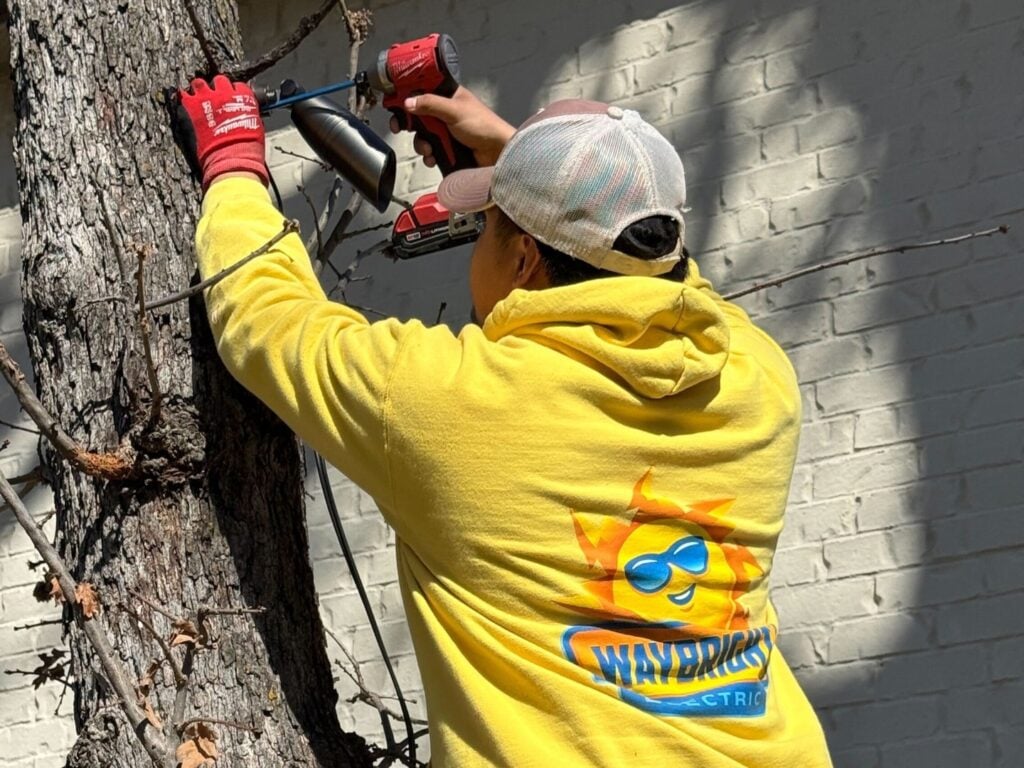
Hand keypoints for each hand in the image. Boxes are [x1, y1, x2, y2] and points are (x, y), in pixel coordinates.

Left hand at [176, 75, 268, 190]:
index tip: (233, 97)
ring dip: (199, 88)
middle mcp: (226, 93)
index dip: (235, 92)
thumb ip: (247, 115)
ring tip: (199, 97)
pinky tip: (185, 102)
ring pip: (199, 82)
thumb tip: (242, 115)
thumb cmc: (247, 147)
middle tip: (215, 96)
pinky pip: (184, 94)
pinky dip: (184, 97)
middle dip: (217, 87)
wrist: (232, 156)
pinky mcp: (192, 106)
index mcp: (244, 98)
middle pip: (219, 80)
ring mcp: (207, 97)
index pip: (239, 86)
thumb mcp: (255, 127)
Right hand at [390, 86, 515, 167]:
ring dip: (421, 144)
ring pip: (422, 135)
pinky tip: (434, 158)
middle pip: (417, 115)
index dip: (406, 95)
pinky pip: (429, 150)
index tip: (394, 102)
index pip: (421, 90)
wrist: (498, 154)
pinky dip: (429, 155)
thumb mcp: (453, 111)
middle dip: (410, 125)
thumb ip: (430, 104)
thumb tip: (408, 102)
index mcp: (448, 95)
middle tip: (400, 128)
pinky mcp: (448, 147)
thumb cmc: (484, 126)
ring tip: (429, 149)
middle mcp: (445, 111)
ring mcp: (446, 130)